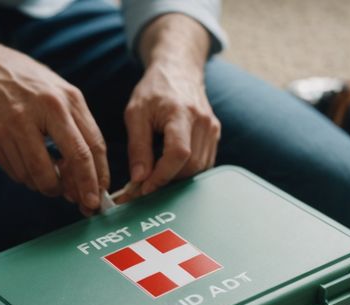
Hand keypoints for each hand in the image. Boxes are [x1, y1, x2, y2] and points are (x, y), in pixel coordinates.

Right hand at [0, 35, 109, 210]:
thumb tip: (88, 172)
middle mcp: (43, 111)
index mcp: (65, 99)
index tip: (100, 195)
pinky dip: (26, 177)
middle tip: (84, 204)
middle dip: (82, 190)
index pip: (91, 146)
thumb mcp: (58, 91)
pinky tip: (27, 166)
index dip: (99, 176)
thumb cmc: (24, 81)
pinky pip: (16, 172)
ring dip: (48, 186)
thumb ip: (75, 125)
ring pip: (40, 175)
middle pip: (73, 161)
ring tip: (49, 180)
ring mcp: (14, 126)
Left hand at [123, 13, 219, 199]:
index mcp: (181, 113)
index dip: (162, 175)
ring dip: (176, 179)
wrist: (178, 70)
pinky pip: (203, 163)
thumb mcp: (135, 114)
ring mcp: (212, 128)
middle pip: (191, 165)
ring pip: (199, 168)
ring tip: (154, 180)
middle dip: (167, 181)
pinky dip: (186, 172)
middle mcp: (203, 121)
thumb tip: (139, 179)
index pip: (178, 153)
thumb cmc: (154, 90)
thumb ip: (137, 147)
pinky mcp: (214, 134)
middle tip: (143, 189)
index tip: (143, 188)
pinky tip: (168, 170)